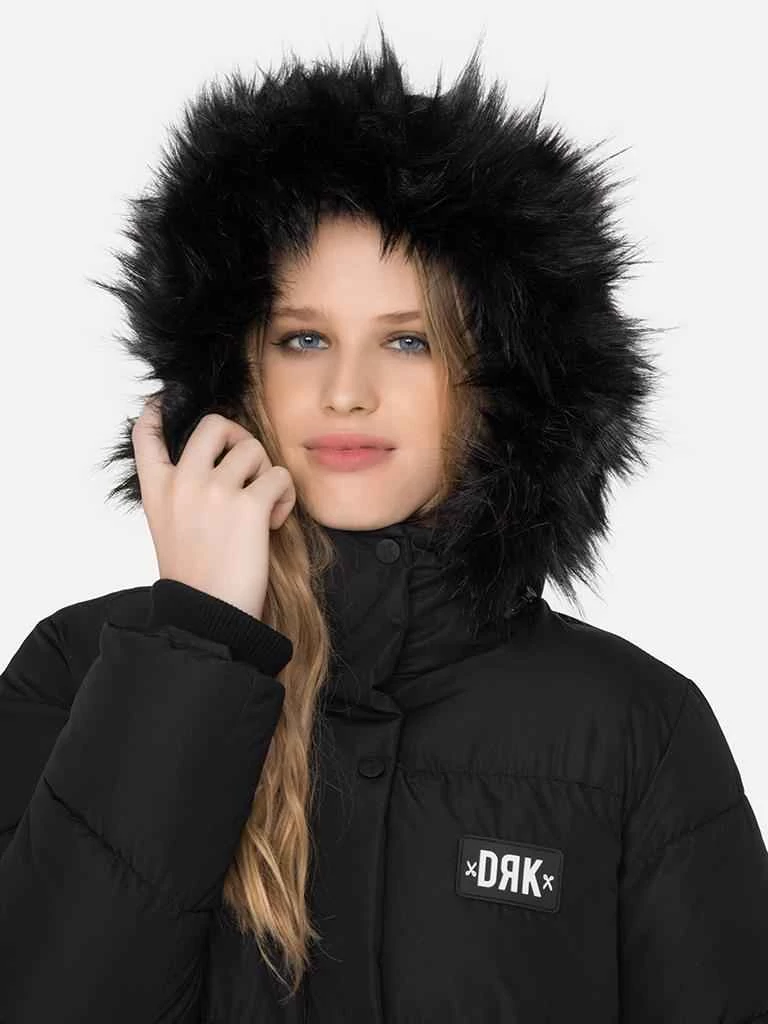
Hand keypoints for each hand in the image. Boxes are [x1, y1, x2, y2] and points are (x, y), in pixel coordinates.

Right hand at [131, 397, 295, 619]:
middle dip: (239, 438)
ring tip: (262, 508)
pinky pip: (279, 477)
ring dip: (267, 475)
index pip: (148, 434)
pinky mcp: (247, 503)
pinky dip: (284, 498)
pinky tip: (273, 522)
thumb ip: (180, 494)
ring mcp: (214, 489)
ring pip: (254, 449)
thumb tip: (211, 466)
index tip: (164, 401)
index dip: (159, 411)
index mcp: (157, 490)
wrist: (207, 615)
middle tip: (247, 468)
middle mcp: (182, 481)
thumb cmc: (197, 577)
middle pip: (215, 424)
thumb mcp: (170, 529)